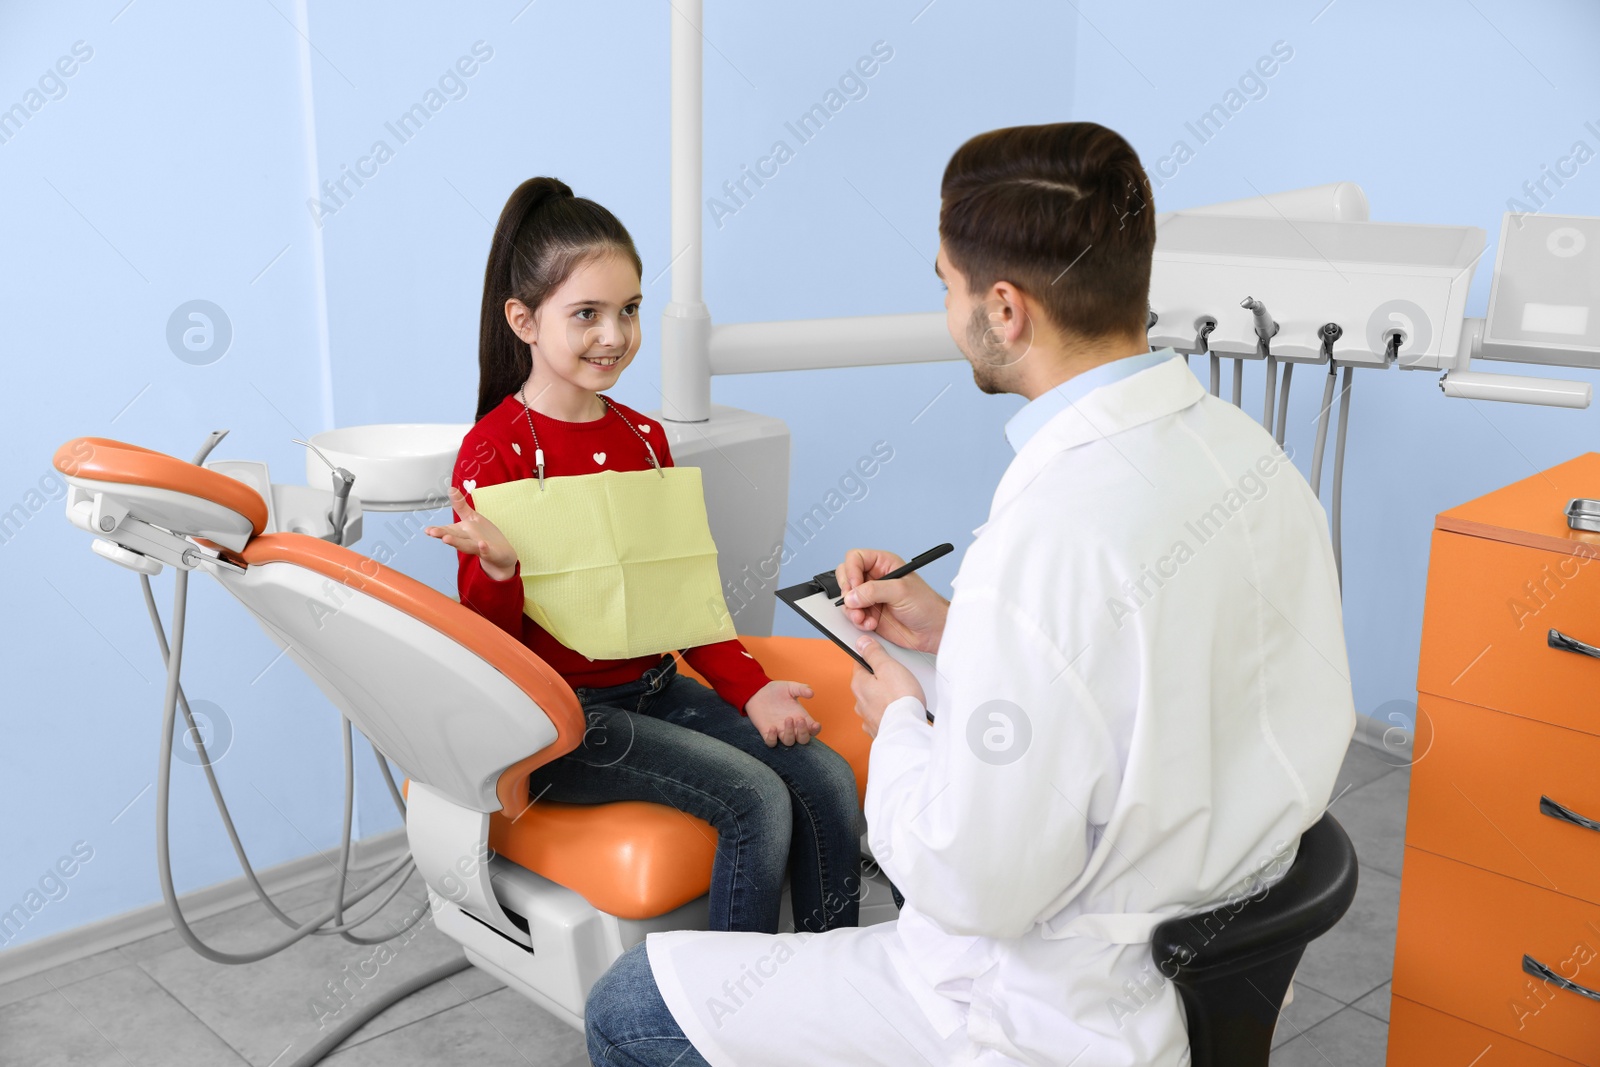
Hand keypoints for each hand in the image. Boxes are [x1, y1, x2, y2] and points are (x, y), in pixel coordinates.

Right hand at [425, 486, 518, 580]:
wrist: (501, 556)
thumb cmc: (483, 536)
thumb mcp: (471, 518)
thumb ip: (460, 506)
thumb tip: (451, 489)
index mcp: (462, 532)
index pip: (448, 530)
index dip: (438, 530)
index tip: (427, 530)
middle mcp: (468, 540)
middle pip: (455, 537)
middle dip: (444, 535)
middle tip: (432, 533)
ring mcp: (479, 547)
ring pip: (467, 545)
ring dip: (457, 542)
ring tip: (446, 539)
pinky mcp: (491, 553)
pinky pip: (487, 551)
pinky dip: (484, 548)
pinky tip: (482, 545)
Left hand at [744, 680, 821, 746]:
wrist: (757, 691)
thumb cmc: (776, 691)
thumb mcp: (790, 687)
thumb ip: (801, 689)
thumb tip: (811, 693)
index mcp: (800, 717)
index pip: (812, 730)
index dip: (815, 730)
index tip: (815, 724)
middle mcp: (792, 727)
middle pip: (803, 739)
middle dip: (803, 732)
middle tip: (799, 719)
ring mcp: (779, 731)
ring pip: (789, 742)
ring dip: (790, 733)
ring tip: (788, 718)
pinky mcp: (767, 733)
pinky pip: (771, 743)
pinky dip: (772, 738)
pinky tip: (772, 727)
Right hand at [835, 548, 949, 653]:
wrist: (932, 630)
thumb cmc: (926, 605)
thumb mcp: (900, 591)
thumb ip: (874, 590)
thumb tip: (851, 595)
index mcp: (883, 564)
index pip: (856, 558)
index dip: (851, 571)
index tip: (854, 586)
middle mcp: (875, 579)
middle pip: (846, 577)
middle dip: (848, 591)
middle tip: (854, 602)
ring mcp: (871, 597)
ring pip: (847, 598)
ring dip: (852, 610)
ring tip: (863, 617)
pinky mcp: (869, 613)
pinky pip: (852, 614)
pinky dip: (858, 621)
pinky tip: (870, 623)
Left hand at [851, 637, 924, 738]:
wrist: (907, 733)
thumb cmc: (900, 700)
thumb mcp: (888, 667)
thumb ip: (874, 654)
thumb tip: (862, 643)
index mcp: (859, 684)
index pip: (860, 663)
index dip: (872, 657)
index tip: (882, 656)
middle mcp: (859, 702)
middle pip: (868, 683)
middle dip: (881, 679)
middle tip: (898, 677)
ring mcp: (868, 718)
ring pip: (875, 701)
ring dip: (885, 697)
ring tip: (903, 696)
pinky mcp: (878, 730)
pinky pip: (882, 716)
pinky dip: (889, 713)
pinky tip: (900, 712)